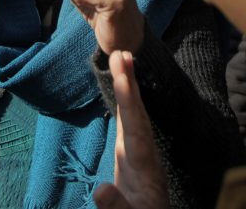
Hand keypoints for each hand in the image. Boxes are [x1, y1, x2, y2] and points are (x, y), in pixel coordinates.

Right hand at [94, 51, 168, 208]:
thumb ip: (117, 208)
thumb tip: (101, 188)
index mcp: (143, 167)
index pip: (134, 126)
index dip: (127, 99)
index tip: (122, 74)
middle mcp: (144, 156)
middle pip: (137, 113)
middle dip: (129, 83)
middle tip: (122, 52)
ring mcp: (141, 157)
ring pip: (135, 117)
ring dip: (128, 90)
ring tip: (122, 61)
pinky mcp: (135, 162)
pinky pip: (130, 126)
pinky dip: (126, 106)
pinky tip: (124, 93)